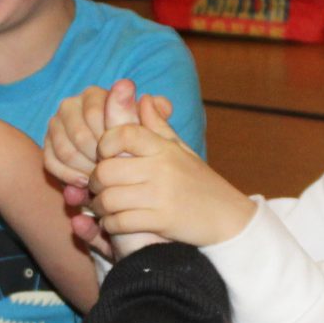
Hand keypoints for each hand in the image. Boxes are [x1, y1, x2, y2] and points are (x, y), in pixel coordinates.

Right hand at [43, 83, 174, 193]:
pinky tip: (84, 183)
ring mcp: (56, 124)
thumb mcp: (150, 132)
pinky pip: (51, 161)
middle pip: (79, 135)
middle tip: (113, 173)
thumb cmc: (138, 147)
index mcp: (95, 95)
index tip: (122, 157)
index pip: (95, 116)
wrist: (122, 170)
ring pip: (64, 150)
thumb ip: (149, 111)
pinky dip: (68, 176)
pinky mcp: (47, 144)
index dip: (108, 141)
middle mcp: (71, 105)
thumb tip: (136, 91)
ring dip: (84, 169)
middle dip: (97, 159)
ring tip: (102, 179)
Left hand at [86, 102, 254, 249]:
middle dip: (94, 182)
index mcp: (164, 148)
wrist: (229, 219)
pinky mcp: (161, 221)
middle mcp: (161, 168)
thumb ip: (158, 126)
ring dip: (99, 206)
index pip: (123, 134)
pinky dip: (111, 224)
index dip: (104, 144)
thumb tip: (143, 97)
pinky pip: (120, 221)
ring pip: (109, 198)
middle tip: (96, 188)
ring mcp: (161, 195)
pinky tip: (114, 223)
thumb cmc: (201, 183)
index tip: (104, 156)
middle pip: (106, 170)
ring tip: (102, 207)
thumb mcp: (181, 150)